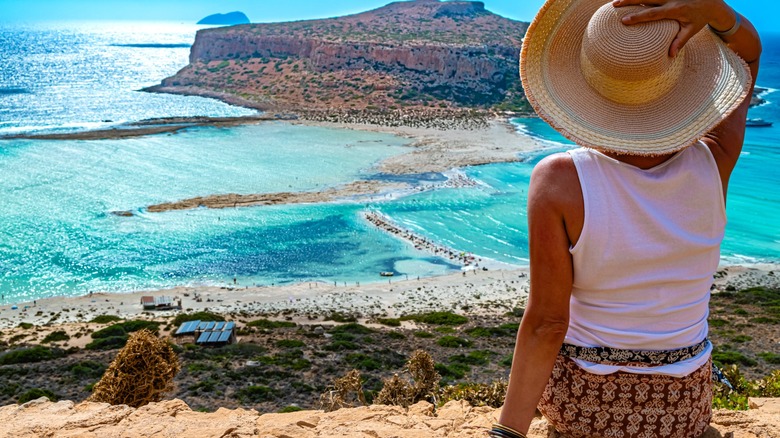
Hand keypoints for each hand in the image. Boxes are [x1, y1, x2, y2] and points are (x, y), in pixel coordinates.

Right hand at [612, 0, 736, 56]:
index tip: (624, 20)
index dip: (638, 16)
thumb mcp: (691, 31)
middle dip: (629, 0)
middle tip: (615, 4)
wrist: (712, 1)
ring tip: (617, 0)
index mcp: (675, 10)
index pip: (652, 13)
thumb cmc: (700, 18)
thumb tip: (670, 56)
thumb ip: (680, 42)